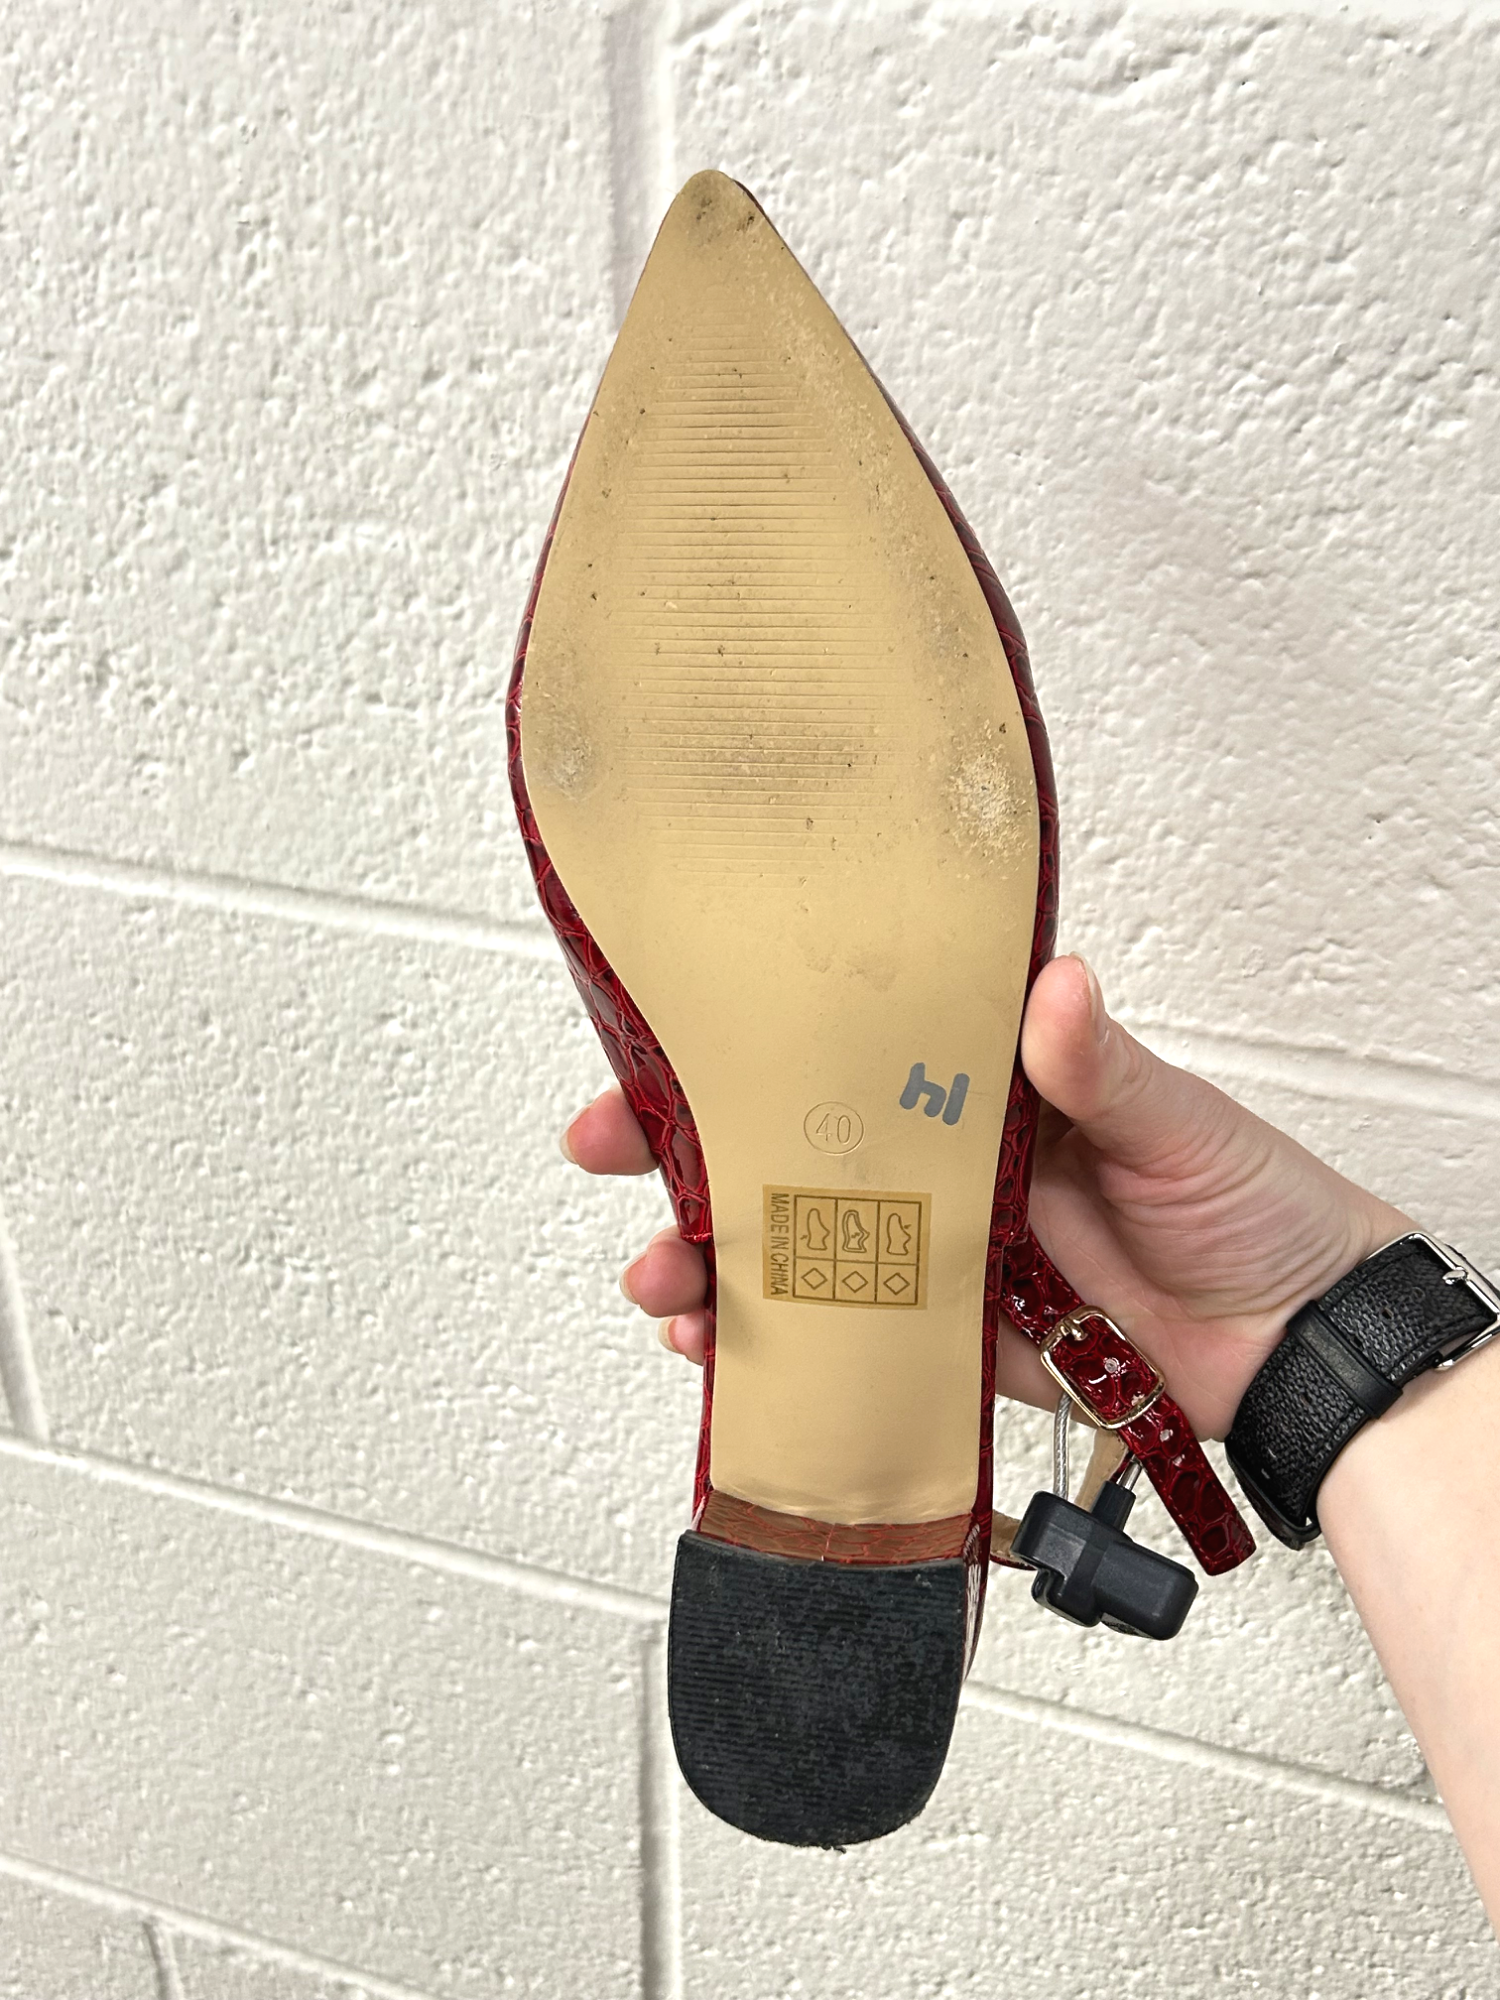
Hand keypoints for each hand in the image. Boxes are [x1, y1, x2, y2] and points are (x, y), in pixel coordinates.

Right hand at [562, 954, 1411, 1438]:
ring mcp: (941, 1256)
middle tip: (611, 1149)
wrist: (1303, 1347)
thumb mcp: (1175, 1120)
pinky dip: (780, 1350)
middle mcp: (948, 1163)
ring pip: (800, 1248)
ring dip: (714, 1258)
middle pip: (793, 1149)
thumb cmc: (1256, 1204)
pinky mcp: (953, 1344)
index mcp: (988, 1086)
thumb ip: (1100, 1068)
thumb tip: (1052, 987)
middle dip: (688, 1149)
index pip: (848, 1049)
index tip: (663, 1033)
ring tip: (662, 1275)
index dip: (752, 1041)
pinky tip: (724, 1348)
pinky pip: (849, 1346)